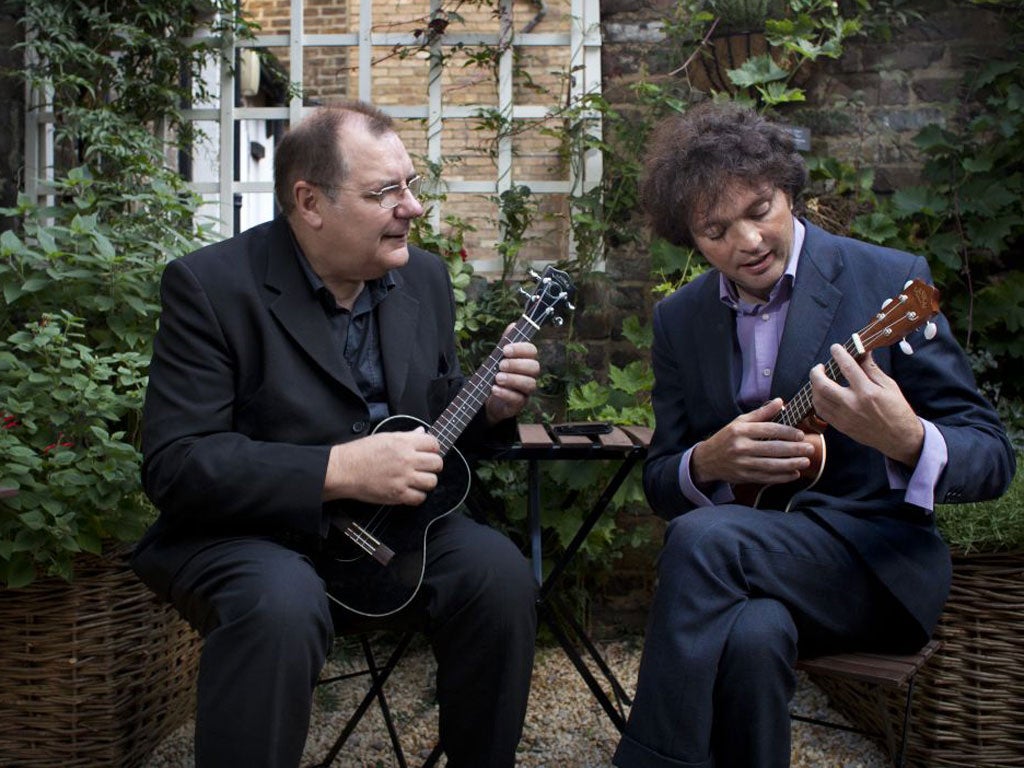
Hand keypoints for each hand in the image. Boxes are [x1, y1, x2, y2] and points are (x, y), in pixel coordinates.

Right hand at [322, 428, 442, 505]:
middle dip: (433, 465)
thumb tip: (422, 432)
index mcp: (403, 442)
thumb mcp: (384, 437)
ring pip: (432, 482)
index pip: (433, 443)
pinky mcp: (397, 494)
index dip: (433, 448)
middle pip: (437, 463)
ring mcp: (403, 478)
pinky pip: (420, 498)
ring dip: (427, 481)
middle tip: (425, 467)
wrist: (343, 470)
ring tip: (418, 480)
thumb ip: (406, 436)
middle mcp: (406, 459)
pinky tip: (410, 491)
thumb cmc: (360, 453)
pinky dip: (417, 496)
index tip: (429, 453)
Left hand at [484, 328, 539, 424]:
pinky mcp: (519, 404)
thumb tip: (513, 324)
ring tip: (497, 378)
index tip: (505, 349)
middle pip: (535, 367)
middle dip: (517, 364)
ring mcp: (526, 390)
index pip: (532, 351)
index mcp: (526, 360)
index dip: (521, 349)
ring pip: (530, 384)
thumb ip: (506, 342)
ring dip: (513, 379)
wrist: (490, 396)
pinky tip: (494, 388)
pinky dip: (506, 393)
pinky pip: (518, 399)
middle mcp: (530, 375)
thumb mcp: (499, 356)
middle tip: (501, 365)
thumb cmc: (498, 373)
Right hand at [692, 398, 814, 486]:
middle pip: (773, 448)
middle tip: (810, 448)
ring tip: (806, 461)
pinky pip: (767, 477)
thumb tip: (780, 401)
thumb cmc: (726, 438)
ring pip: (771, 465)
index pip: (769, 430)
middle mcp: (741, 447)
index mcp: (740, 430)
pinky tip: (794, 474)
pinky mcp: (744, 476)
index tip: (801, 435)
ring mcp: (742, 463)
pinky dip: (782, 477)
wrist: (707, 459)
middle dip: (794, 449)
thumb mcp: (739, 422)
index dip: (787, 432)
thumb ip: (761, 413)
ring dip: (791, 464)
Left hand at [810, 344, 922, 465]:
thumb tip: (862, 352)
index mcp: (867, 392)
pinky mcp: (841, 426)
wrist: (899, 438)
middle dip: (816, 372)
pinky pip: (821, 412)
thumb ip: (872, 369)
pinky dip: (818, 400)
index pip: (847, 367)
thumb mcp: (889, 386)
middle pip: (823, 385)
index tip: (835, 348)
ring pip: (818, 399)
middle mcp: (853, 404)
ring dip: (814, 386)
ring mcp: (844, 417)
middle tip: (820, 367)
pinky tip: (822, 394)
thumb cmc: (897, 410)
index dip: (839, 354)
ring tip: (820, 380)